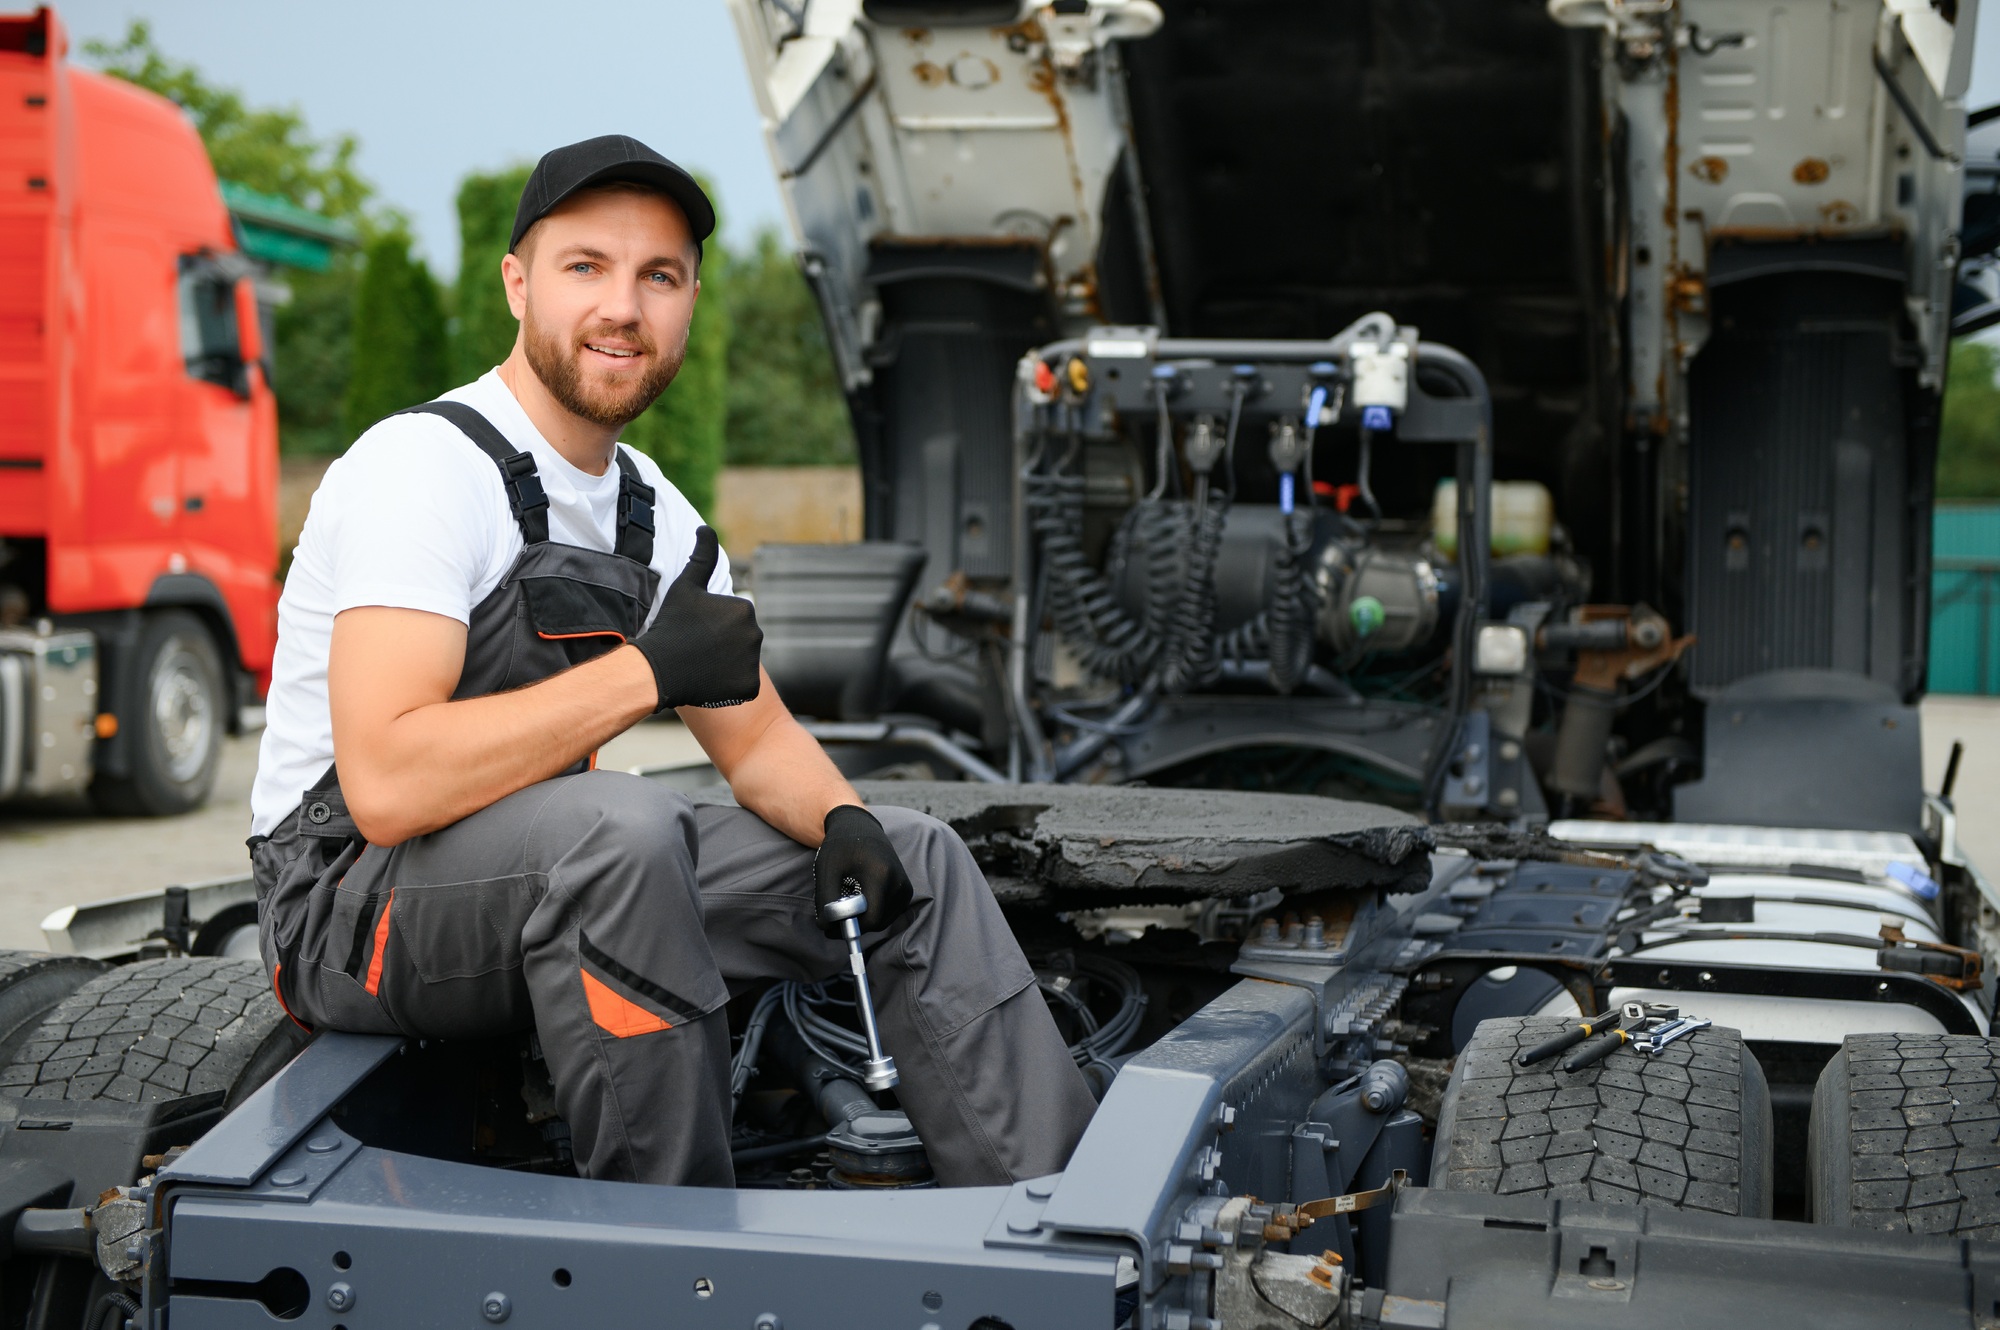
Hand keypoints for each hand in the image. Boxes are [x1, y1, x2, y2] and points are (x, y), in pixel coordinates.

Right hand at [632, 526, 762, 710]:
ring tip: (701, 664)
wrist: (659, 668)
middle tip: (697, 648)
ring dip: (726, 663)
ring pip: (741, 661)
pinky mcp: (749, 688)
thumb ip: (702, 555)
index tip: (695, 629)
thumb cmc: (671, 624)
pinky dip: (730, 685)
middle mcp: (756, 634)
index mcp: (745, 608)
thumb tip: (706, 527)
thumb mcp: (686, 585)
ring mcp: (753, 663)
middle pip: (740, 639)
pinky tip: (709, 681)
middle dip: (722, 644)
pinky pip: (743, 685)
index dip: (713, 624)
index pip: (734, 618)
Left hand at [813, 805, 914, 937]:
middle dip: (855, 924)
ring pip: (883, 921)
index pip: (872, 919)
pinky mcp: (906, 890)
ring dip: (863, 919)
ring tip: (846, 900)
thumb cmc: (841, 846)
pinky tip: (859, 897)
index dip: (849, 927)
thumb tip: (827, 928)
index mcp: (882, 875)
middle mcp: (899, 882)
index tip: (830, 925)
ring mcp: (905, 887)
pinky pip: (888, 914)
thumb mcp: (826, 871)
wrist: (860, 827)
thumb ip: (825, 900)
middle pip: (878, 922)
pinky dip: (872, 913)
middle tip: (833, 914)